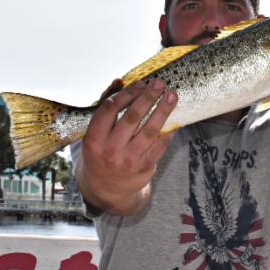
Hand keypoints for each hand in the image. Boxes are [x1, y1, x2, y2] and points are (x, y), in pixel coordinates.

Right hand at [79, 78, 177, 215]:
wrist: (106, 189)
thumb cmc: (101, 152)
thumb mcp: (96, 133)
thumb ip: (106, 106)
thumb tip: (119, 80)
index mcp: (94, 138)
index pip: (110, 110)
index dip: (127, 94)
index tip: (140, 83)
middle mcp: (110, 150)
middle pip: (132, 118)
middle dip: (148, 98)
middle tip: (160, 83)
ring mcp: (128, 160)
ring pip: (149, 131)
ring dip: (163, 111)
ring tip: (173, 96)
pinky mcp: (144, 168)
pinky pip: (160, 145)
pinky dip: (169, 130)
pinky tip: (175, 118)